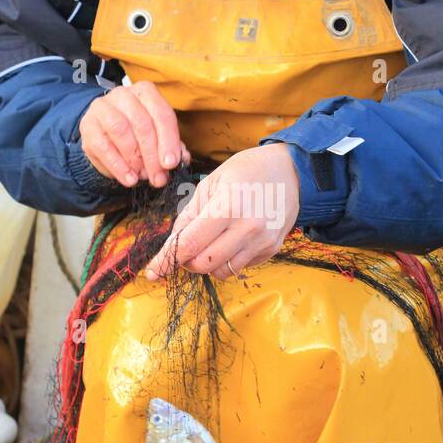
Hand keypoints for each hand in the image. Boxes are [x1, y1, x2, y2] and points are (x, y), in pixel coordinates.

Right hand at [78, 81, 189, 186]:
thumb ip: (171, 146)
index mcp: (145, 92)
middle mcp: (123, 94)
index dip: (168, 141)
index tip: (171, 163)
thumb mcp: (157, 137)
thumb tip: (181, 158)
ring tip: (143, 176)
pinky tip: (129, 179)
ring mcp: (102, 107)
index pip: (161, 114)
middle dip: (152, 155)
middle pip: (141, 123)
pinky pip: (102, 146)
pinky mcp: (87, 125)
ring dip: (135, 158)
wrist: (106, 136)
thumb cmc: (136, 134)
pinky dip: (118, 166)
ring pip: (120, 130)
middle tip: (158, 177)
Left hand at [143, 143, 299, 279]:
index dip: (166, 260)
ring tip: (208, 243)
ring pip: (221, 271)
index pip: (189, 243)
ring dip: (207, 263)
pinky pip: (239, 267)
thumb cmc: (247, 171)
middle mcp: (247, 227)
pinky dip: (227, 260)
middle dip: (186, 262)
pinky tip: (230, 240)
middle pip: (203, 263)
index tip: (152, 271)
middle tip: (183, 250)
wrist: (290, 171)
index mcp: (228, 205)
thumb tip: (172, 244)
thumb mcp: (211, 183)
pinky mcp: (271, 249)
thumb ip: (189, 215)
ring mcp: (262, 241)